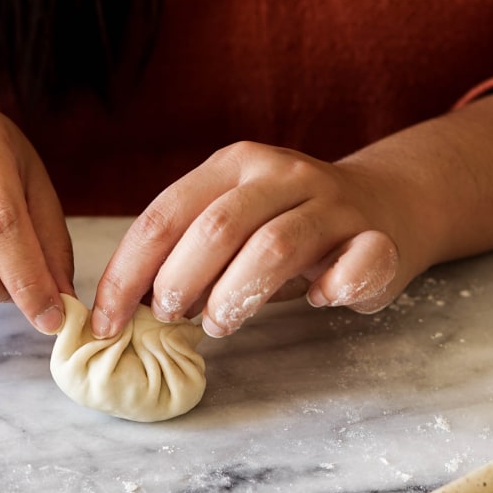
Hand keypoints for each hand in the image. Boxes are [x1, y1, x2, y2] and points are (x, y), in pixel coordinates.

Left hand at [91, 141, 418, 338]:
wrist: (385, 203)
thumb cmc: (287, 228)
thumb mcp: (229, 227)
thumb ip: (183, 256)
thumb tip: (125, 309)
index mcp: (231, 166)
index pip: (163, 217)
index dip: (127, 274)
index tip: (106, 323)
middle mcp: (280, 173)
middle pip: (216, 227)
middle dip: (179, 282)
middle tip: (170, 318)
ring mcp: (331, 202)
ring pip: (274, 246)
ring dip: (236, 296)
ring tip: (220, 326)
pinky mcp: (377, 237)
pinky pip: (355, 265)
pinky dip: (333, 288)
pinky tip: (318, 299)